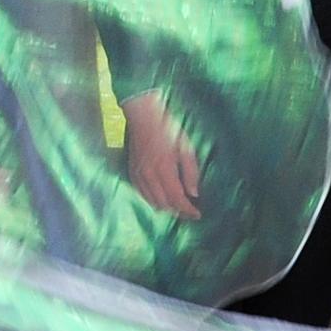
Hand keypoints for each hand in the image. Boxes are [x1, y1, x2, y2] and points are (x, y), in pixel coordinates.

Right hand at [121, 92, 203, 221]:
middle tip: (189, 212)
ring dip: (166, 208)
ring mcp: (139, 175)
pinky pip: (142, 194)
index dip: (188, 210)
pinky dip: (152, 200)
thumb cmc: (167, 128)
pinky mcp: (132, 172)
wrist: (143, 116)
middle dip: (178, 212)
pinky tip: (159, 199)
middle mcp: (150, 176)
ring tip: (177, 207)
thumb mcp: (185, 147)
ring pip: (152, 202)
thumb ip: (191, 172)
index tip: (197, 215)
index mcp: (165, 169)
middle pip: (165, 204)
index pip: (178, 199)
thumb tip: (194, 193)